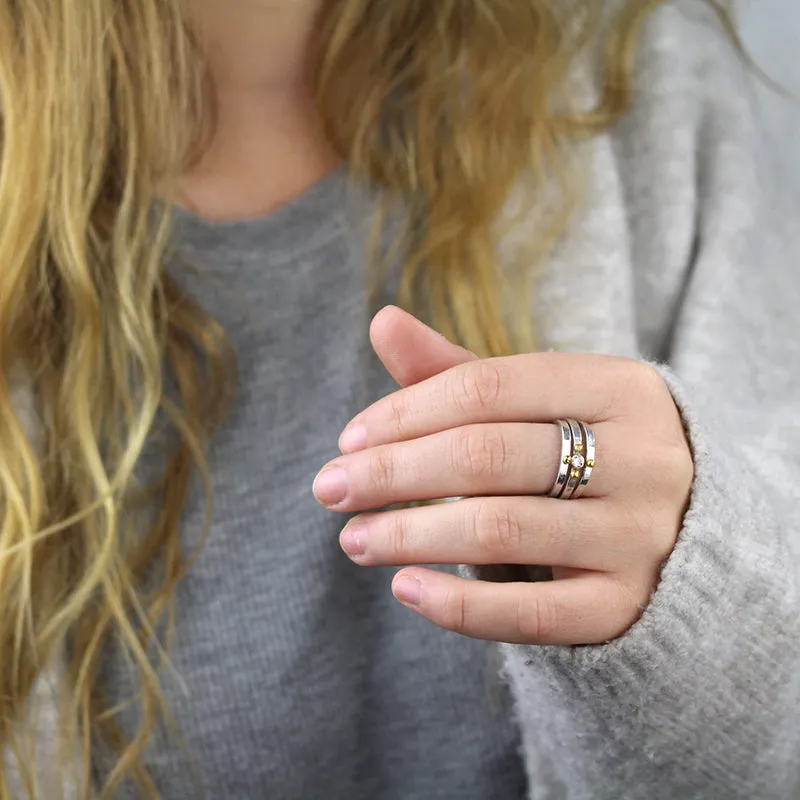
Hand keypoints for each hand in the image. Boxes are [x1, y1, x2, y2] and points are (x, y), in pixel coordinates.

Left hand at [313, 307, 693, 645]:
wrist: (684, 533)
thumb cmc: (584, 451)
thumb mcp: (536, 403)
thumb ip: (458, 372)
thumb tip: (381, 319)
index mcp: (618, 386)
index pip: (487, 387)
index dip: (405, 413)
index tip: (348, 442)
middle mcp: (641, 457)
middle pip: (487, 456)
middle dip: (393, 474)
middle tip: (329, 489)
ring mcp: (639, 536)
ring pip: (501, 531)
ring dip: (409, 536)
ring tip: (353, 540)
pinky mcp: (626, 606)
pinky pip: (531, 613)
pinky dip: (458, 604)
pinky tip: (404, 590)